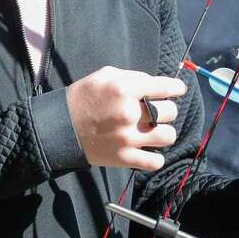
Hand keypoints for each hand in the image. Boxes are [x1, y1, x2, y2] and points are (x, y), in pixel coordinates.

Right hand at [65, 67, 186, 170]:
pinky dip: (156, 157)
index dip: (177, 87)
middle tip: (157, 112)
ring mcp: (128, 138)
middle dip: (166, 110)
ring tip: (155, 131)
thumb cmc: (84, 98)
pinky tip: (149, 150)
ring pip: (168, 136)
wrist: (61, 127)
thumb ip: (133, 77)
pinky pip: (155, 161)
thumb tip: (156, 83)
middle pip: (170, 112)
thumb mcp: (105, 76)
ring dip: (164, 133)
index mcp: (125, 89)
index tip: (178, 89)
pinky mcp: (124, 158)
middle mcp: (129, 113)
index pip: (166, 87)